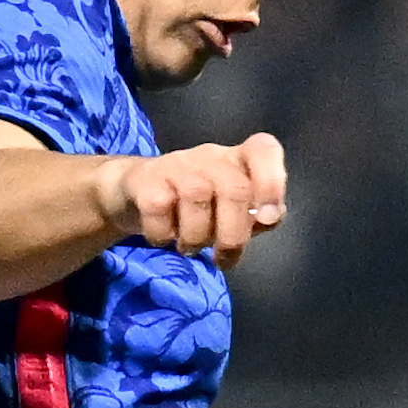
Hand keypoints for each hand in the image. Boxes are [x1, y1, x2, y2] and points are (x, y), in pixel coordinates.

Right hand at [104, 135, 290, 267]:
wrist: (136, 191)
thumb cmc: (198, 206)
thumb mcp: (232, 213)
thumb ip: (259, 216)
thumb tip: (271, 217)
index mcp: (239, 161)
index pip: (264, 150)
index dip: (272, 182)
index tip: (267, 217)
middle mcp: (211, 156)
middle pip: (235, 189)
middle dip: (233, 235)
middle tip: (223, 257)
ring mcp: (178, 163)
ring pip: (197, 196)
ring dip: (196, 237)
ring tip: (190, 247)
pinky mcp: (146, 177)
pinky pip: (159, 208)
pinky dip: (163, 234)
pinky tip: (164, 237)